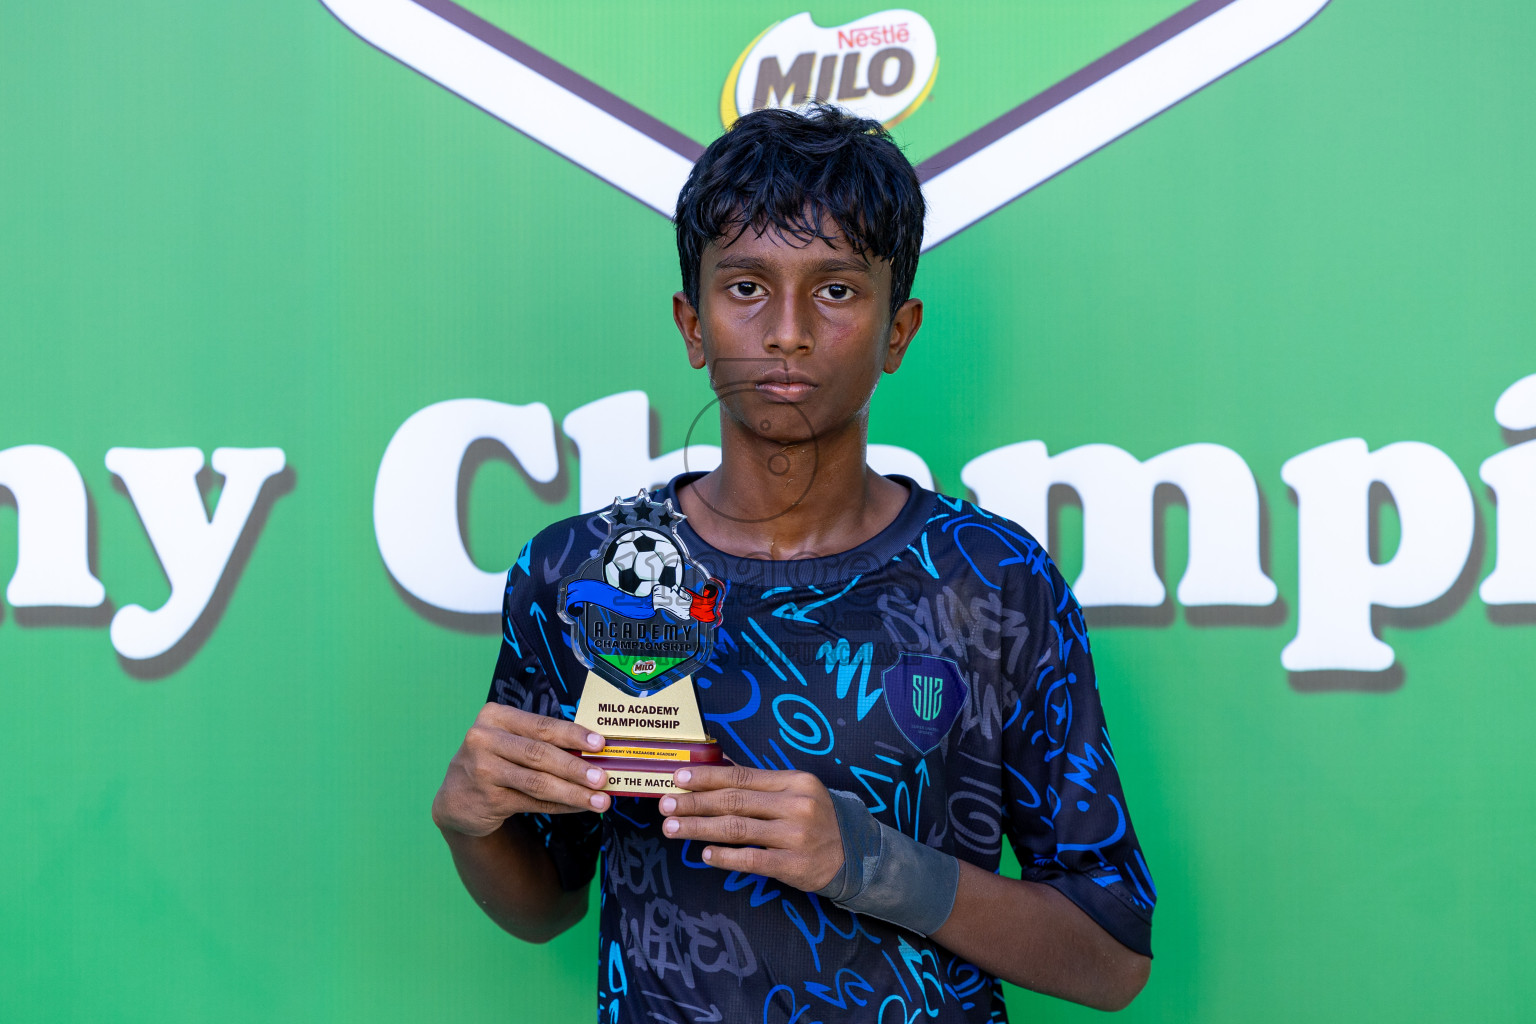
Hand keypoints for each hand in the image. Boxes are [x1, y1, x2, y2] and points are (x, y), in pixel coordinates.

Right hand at [432, 702, 610, 836]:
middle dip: (576, 768)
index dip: (573, 735)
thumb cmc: (494, 760)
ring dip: (573, 792)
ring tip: (599, 800)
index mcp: (495, 717)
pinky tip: (579, 807)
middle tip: (603, 778)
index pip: (541, 725)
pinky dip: (560, 805)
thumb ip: (541, 741)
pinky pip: (533, 803)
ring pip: (537, 782)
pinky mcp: (487, 799)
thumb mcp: (508, 740)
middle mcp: (484, 740)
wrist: (455, 797)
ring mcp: (483, 771)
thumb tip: (592, 752)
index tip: (599, 744)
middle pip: (540, 754)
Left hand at [658, 765, 843, 891]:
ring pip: (737, 829)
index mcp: (794, 781)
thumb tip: (720, 763)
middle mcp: (795, 806)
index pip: (741, 776)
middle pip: (734, 801)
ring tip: (673, 828)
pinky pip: (752, 860)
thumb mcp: (797, 790)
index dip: (707, 777)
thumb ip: (760, 781)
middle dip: (694, 803)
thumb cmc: (819, 819)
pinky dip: (725, 857)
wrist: (857, 855)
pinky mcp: (794, 866)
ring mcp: (795, 836)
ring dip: (700, 828)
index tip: (678, 778)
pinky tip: (705, 854)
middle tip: (666, 805)